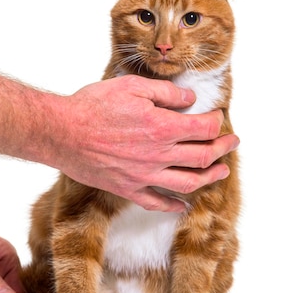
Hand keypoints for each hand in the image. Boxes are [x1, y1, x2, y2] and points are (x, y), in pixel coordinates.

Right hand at [51, 75, 239, 211]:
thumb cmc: (93, 106)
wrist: (61, 132)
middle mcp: (158, 155)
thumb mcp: (132, 86)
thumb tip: (190, 100)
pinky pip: (158, 203)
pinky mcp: (128, 189)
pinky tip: (184, 204)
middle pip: (203, 157)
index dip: (217, 123)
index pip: (203, 129)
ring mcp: (144, 176)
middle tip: (232, 143)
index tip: (218, 118)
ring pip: (188, 183)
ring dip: (210, 178)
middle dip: (223, 148)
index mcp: (162, 127)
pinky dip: (174, 205)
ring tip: (222, 171)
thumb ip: (166, 93)